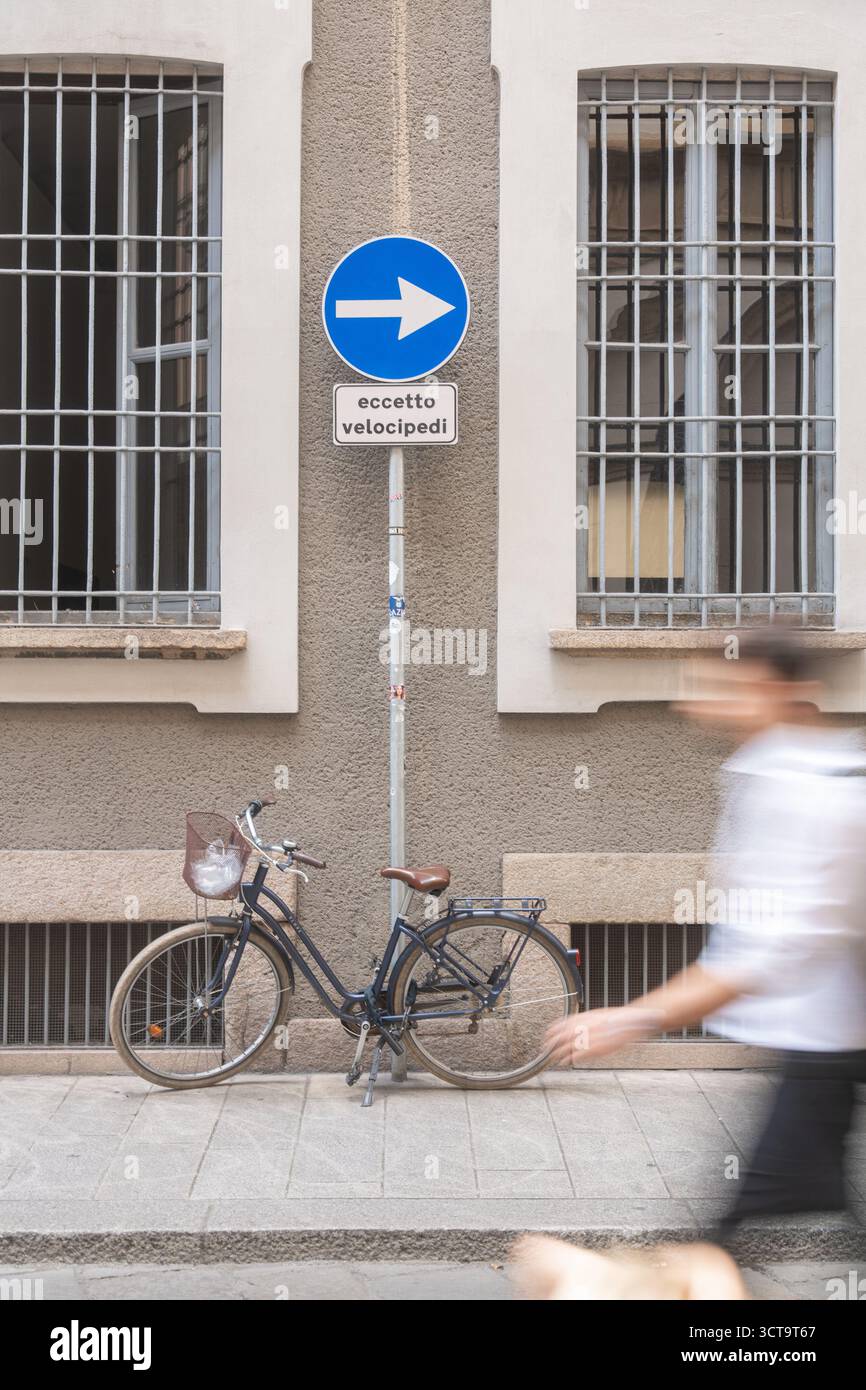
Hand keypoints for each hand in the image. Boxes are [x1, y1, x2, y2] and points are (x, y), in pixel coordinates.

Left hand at [544, 1006, 660, 1065]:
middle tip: (545, 1049)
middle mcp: (584, 1026)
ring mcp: (590, 1038)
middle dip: (551, 1043)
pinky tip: (565, 1062)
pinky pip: (578, 1056)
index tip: (547, 1035)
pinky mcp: (596, 1048)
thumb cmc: (616, 1018)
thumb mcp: (597, 1014)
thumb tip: (573, 1025)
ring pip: (567, 1047)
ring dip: (558, 1053)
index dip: (552, 1031)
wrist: (631, 1021)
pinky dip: (570, 1059)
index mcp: (583, 1017)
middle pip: (561, 1037)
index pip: (561, 1024)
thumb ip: (584, 1020)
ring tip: (553, 1058)